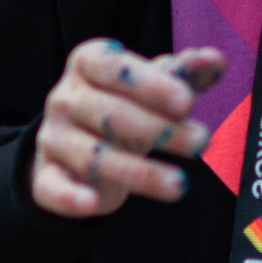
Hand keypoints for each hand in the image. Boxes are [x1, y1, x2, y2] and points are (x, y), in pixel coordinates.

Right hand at [31, 39, 224, 218]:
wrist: (78, 144)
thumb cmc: (127, 104)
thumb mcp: (154, 85)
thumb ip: (185, 73)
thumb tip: (215, 59)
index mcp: (89, 63)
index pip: (117, 68)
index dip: (151, 85)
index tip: (187, 103)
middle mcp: (64, 98)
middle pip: (111, 115)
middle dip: (159, 130)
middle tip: (202, 142)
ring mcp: (53, 138)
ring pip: (93, 156)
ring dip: (138, 172)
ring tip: (180, 185)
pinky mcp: (46, 176)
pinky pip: (52, 188)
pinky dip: (69, 197)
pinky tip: (92, 203)